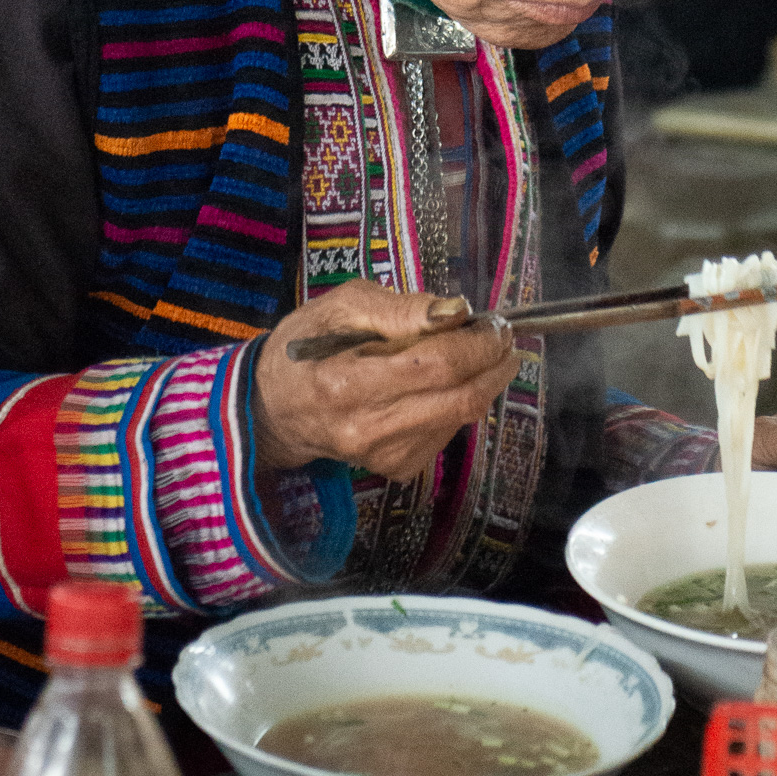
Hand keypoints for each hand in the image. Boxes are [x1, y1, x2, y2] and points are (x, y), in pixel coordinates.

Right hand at [254, 281, 521, 482]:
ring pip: (461, 417)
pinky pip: (448, 431)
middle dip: (494, 363)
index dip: (477, 343)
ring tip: (475, 351)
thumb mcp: (340, 307)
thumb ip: (398, 308)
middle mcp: (370, 429)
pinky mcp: (397, 468)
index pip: (437, 366)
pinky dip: (459, 401)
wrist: (275, 408)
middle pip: (461, 397)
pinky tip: (445, 382)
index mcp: (349, 383)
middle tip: (501, 335)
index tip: (495, 322)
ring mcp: (386, 455)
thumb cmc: (306, 346)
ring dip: (482, 380)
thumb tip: (456, 311)